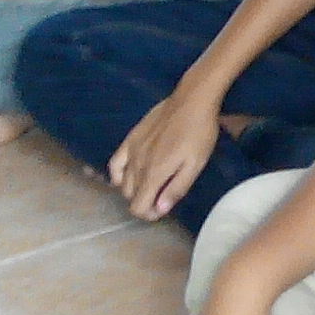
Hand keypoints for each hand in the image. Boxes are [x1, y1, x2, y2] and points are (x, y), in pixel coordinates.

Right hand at [110, 89, 226, 221]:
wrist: (192, 100)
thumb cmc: (199, 133)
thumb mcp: (195, 164)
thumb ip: (176, 188)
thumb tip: (159, 209)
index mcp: (154, 174)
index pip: (138, 207)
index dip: (148, 214)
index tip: (162, 209)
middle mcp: (137, 165)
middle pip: (130, 196)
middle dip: (144, 202)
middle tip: (162, 196)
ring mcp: (131, 151)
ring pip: (122, 183)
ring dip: (134, 190)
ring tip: (151, 185)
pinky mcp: (130, 138)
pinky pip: (115, 163)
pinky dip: (117, 174)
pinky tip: (128, 174)